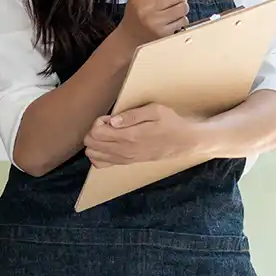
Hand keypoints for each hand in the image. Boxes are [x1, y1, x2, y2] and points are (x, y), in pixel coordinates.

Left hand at [83, 104, 203, 167]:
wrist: (184, 142)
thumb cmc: (170, 123)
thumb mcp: (155, 110)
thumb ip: (132, 115)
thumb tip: (112, 120)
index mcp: (129, 136)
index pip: (96, 132)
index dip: (98, 121)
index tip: (110, 117)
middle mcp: (124, 150)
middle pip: (91, 144)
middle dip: (94, 130)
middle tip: (108, 123)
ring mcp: (124, 159)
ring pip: (93, 155)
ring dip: (95, 142)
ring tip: (109, 133)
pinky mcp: (127, 162)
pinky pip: (102, 164)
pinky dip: (99, 153)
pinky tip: (108, 144)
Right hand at [113, 0, 188, 51]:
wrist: (129, 36)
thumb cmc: (136, 13)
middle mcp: (146, 8)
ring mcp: (155, 22)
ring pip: (183, 7)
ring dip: (181, 7)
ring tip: (172, 9)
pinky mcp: (163, 33)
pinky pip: (183, 21)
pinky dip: (180, 19)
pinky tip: (171, 20)